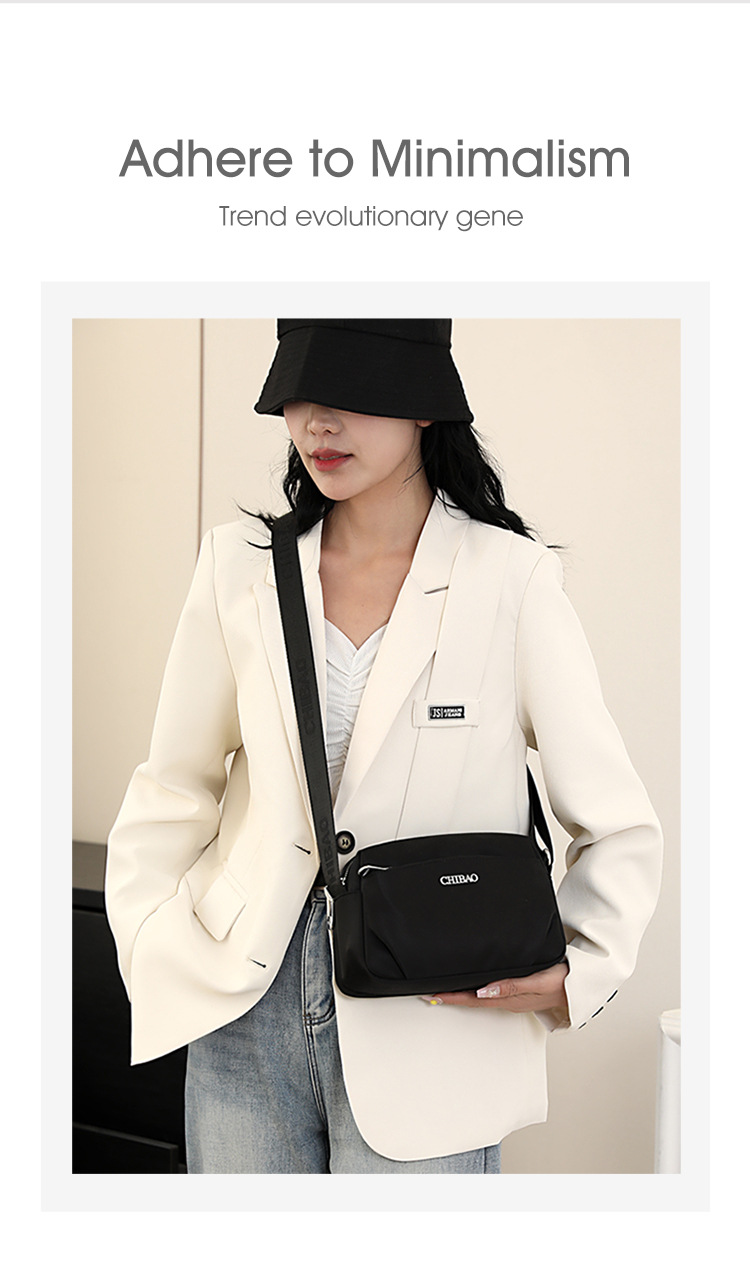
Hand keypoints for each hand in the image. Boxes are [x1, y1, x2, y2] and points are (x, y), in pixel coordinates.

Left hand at [421, 961, 569, 1014]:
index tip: (430, 995)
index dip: (450, 997)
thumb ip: (511, 986)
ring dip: (459, 994)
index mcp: (508, 1000)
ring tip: (441, 990)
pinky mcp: (517, 990)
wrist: (581, 984)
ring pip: (478, 997)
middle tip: (427, 993)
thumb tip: (483, 991)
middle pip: (470, 1000)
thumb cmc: (562, 982)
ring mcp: (512, 997)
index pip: (471, 999)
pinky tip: (470, 985)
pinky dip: (474, 990)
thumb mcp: (537, 982)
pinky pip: (489, 992)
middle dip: (449, 997)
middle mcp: (506, 1000)